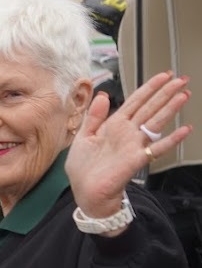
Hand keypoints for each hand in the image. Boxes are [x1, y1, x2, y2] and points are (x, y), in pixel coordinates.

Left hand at [67, 71, 190, 218]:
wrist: (85, 191)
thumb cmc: (84, 168)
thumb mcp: (83, 136)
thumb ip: (93, 116)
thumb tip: (102, 95)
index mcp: (114, 125)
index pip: (135, 101)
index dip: (149, 88)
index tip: (163, 76)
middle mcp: (127, 132)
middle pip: (150, 108)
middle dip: (166, 93)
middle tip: (182, 80)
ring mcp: (134, 145)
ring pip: (156, 122)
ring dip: (171, 109)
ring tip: (184, 95)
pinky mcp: (136, 159)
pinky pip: (157, 148)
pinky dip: (171, 139)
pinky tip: (184, 130)